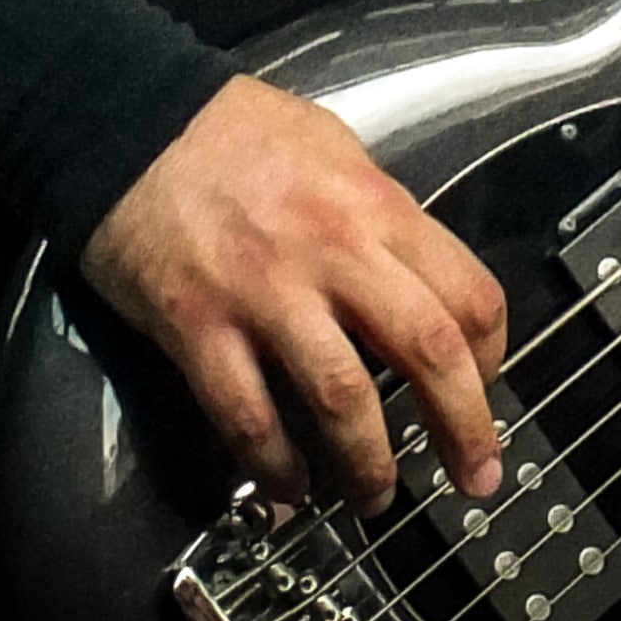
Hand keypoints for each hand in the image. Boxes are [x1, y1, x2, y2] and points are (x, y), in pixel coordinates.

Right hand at [79, 75, 510, 513]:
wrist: (129, 122)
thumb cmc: (235, 130)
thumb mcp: (336, 148)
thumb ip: (380, 215)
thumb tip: (417, 275)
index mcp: (376, 208)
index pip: (466, 293)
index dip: (491, 355)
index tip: (487, 386)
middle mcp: (332, 253)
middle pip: (425, 350)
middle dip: (462, 426)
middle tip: (475, 476)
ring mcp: (263, 295)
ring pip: (341, 399)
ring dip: (368, 463)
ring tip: (376, 498)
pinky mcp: (197, 327)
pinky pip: (248, 416)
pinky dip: (274, 466)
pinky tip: (289, 488)